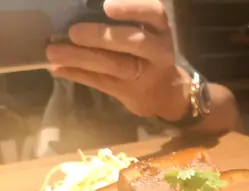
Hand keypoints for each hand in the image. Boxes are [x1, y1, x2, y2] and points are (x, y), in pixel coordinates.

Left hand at [46, 0, 188, 120]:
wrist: (164, 92)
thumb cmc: (147, 51)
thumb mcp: (146, 31)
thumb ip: (122, 19)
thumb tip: (76, 7)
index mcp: (159, 30)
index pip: (154, 13)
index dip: (132, 8)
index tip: (107, 6)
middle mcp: (158, 51)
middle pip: (135, 42)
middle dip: (103, 36)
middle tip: (73, 32)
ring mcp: (145, 74)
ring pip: (115, 65)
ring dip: (81, 58)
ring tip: (53, 52)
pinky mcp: (129, 92)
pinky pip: (102, 83)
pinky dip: (78, 75)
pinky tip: (57, 69)